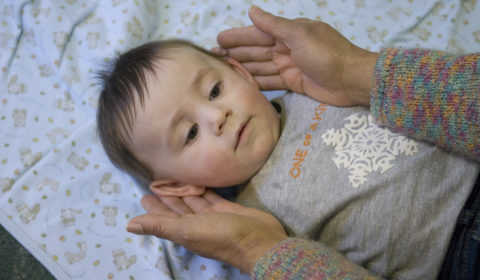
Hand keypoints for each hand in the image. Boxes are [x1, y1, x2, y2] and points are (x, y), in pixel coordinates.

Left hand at [126, 190, 287, 273]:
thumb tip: (128, 225)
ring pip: (194, 202)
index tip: (145, 193)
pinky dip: (204, 190)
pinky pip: (212, 197)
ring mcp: (213, 217)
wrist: (258, 240)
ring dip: (185, 191)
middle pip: (178, 209)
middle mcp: (197, 224)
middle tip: (157, 180)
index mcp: (184, 231)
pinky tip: (199, 180)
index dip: (154, 207)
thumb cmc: (222, 236)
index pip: (164, 217)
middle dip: (168, 196)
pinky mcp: (228, 209)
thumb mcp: (187, 231)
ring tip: (175, 176)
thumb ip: (159, 225)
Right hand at [214, 6, 377, 106]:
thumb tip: (252, 10)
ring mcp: (289, 66)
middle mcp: (286, 48)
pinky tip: (242, 84)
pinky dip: (257, 82)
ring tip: (223, 73)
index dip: (237, 37)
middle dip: (235, 54)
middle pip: (255, 51)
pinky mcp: (293, 83)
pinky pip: (270, 81)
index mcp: (288, 33)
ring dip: (243, 68)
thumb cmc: (326, 53)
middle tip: (214, 59)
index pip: (256, 34)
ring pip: (260, 66)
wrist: (350, 79)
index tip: (218, 40)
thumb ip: (274, 25)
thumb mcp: (299, 34)